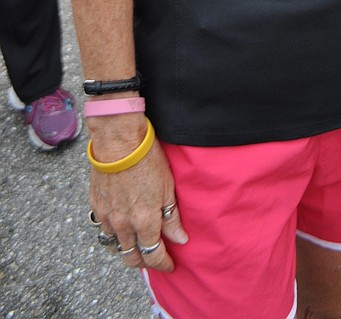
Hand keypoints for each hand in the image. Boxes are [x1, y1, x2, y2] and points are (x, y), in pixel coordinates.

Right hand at [90, 138, 187, 272]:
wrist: (119, 140)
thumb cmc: (147, 159)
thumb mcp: (168, 187)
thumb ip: (172, 217)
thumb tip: (180, 240)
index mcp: (144, 221)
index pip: (153, 255)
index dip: (163, 264)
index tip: (170, 265)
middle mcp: (123, 224)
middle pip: (132, 257)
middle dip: (144, 262)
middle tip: (154, 258)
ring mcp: (107, 217)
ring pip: (116, 246)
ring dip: (128, 248)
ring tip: (138, 244)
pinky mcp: (96, 206)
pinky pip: (104, 229)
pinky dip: (115, 233)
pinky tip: (123, 227)